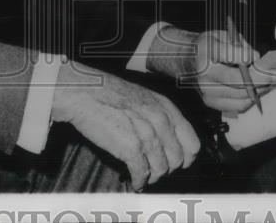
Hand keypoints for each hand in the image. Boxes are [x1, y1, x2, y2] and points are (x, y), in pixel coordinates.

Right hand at [50, 60, 199, 189]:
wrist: (84, 92)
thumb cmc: (109, 94)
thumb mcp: (143, 98)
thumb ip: (159, 117)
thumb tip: (168, 140)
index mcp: (166, 108)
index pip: (192, 143)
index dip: (186, 158)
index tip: (177, 163)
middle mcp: (160, 121)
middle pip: (177, 160)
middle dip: (167, 169)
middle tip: (155, 170)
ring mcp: (146, 135)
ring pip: (161, 169)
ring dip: (152, 177)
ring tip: (144, 176)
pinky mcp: (130, 148)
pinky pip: (142, 173)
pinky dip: (139, 182)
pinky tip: (135, 182)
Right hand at [148, 27, 275, 113]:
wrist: (186, 60)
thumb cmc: (207, 46)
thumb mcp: (220, 36)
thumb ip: (238, 45)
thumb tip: (255, 58)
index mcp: (206, 54)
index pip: (230, 57)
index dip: (248, 57)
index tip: (260, 57)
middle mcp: (204, 76)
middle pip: (239, 83)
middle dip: (262, 80)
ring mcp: (206, 92)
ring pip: (240, 98)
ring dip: (259, 92)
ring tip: (271, 84)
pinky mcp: (210, 103)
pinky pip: (236, 106)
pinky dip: (250, 100)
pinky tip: (258, 91)